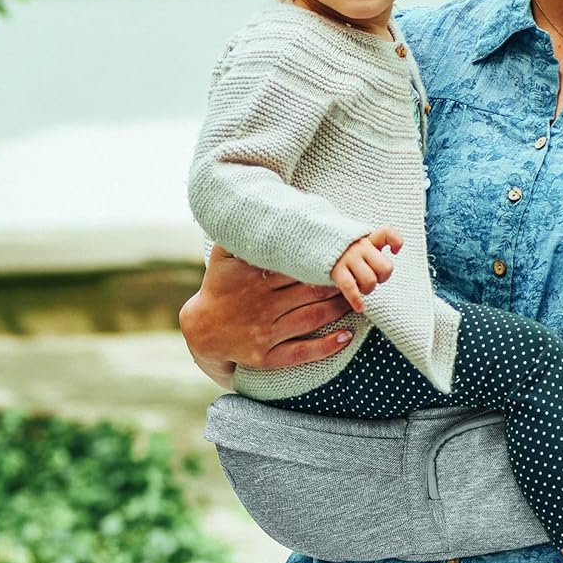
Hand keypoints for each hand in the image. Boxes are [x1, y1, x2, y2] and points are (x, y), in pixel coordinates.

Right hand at [179, 245, 355, 384]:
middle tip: (359, 276)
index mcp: (254, 277)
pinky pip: (301, 352)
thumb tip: (255, 205)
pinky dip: (326, 346)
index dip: (322, 262)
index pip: (296, 266)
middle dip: (337, 284)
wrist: (202, 330)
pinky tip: (346, 336)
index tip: (343, 255)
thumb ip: (239, 234)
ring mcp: (265, 332)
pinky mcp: (266, 357)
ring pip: (311, 318)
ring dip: (338, 309)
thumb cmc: (220, 287)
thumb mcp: (222, 257)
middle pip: (309, 292)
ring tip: (357, 301)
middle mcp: (261, 304)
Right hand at [331, 226, 403, 313]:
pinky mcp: (336, 270)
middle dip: (382, 278)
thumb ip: (370, 244)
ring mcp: (348, 258)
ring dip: (368, 289)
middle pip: (386, 268)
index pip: (387, 233)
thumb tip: (393, 250)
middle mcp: (360, 247)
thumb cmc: (335, 246)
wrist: (307, 239)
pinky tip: (360, 308)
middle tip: (373, 277)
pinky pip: (350, 288)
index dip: (396, 242)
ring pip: (370, 280)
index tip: (395, 250)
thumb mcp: (353, 239)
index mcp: (366, 238)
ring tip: (360, 287)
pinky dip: (356, 300)